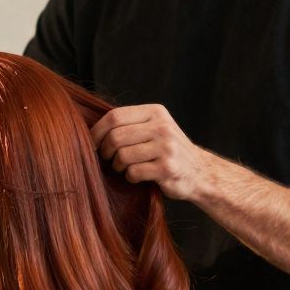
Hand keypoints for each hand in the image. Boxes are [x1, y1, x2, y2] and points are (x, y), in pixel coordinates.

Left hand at [91, 104, 212, 200]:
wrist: (200, 172)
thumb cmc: (167, 151)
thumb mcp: (154, 128)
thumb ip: (130, 124)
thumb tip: (89, 128)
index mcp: (155, 112)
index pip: (115, 116)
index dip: (97, 131)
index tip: (92, 143)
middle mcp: (162, 127)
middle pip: (116, 137)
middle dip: (106, 152)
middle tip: (109, 159)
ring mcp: (166, 147)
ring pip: (122, 156)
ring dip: (118, 166)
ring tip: (126, 168)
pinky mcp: (167, 168)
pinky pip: (133, 172)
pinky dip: (130, 177)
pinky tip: (138, 176)